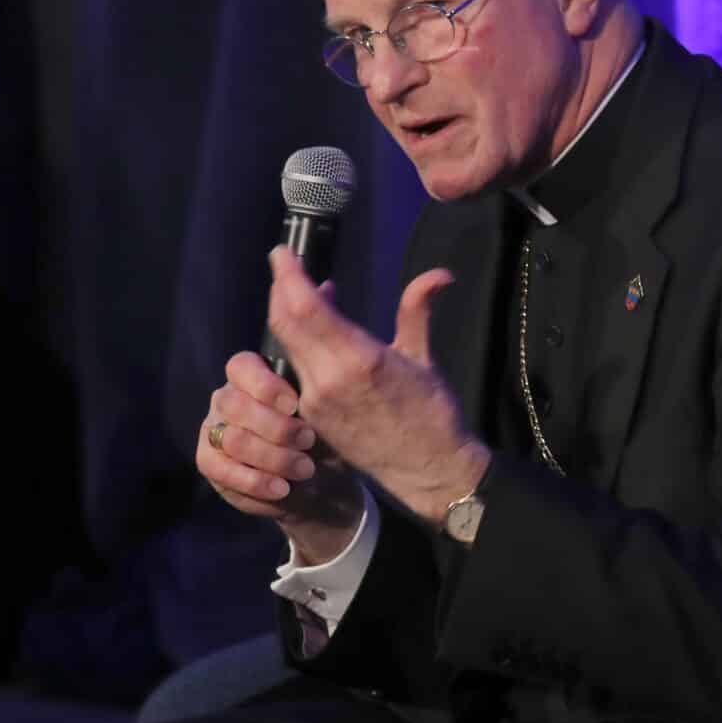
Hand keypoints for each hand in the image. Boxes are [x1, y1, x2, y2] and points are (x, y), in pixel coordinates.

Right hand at [197, 349, 361, 560]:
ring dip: (274, 458)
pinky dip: (256, 482)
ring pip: (233, 439)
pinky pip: (222, 470)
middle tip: (309, 440)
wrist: (318, 482)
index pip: (242, 367)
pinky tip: (281, 488)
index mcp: (252, 377)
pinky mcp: (208, 461)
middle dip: (277, 427)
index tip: (295, 404)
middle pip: (236, 405)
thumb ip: (312, 395)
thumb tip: (317, 379)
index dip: (265, 385)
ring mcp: (214, 429)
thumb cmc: (320, 438)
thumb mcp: (323, 416)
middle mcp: (227, 399)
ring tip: (305, 469)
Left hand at [263, 244, 489, 522]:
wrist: (427, 469)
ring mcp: (315, 401)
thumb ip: (418, 310)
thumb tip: (440, 273)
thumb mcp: (423, 358)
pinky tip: (312, 335)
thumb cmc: (432, 414)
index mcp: (360, 359)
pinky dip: (298, 345)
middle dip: (281, 290)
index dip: (288, 277)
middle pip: (285, 324)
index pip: (306, 309)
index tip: (281, 253)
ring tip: (303, 295)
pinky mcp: (310, 417)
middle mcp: (329, 379)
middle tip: (286, 267)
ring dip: (288, 316)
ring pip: (286, 347)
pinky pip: (294, 371)